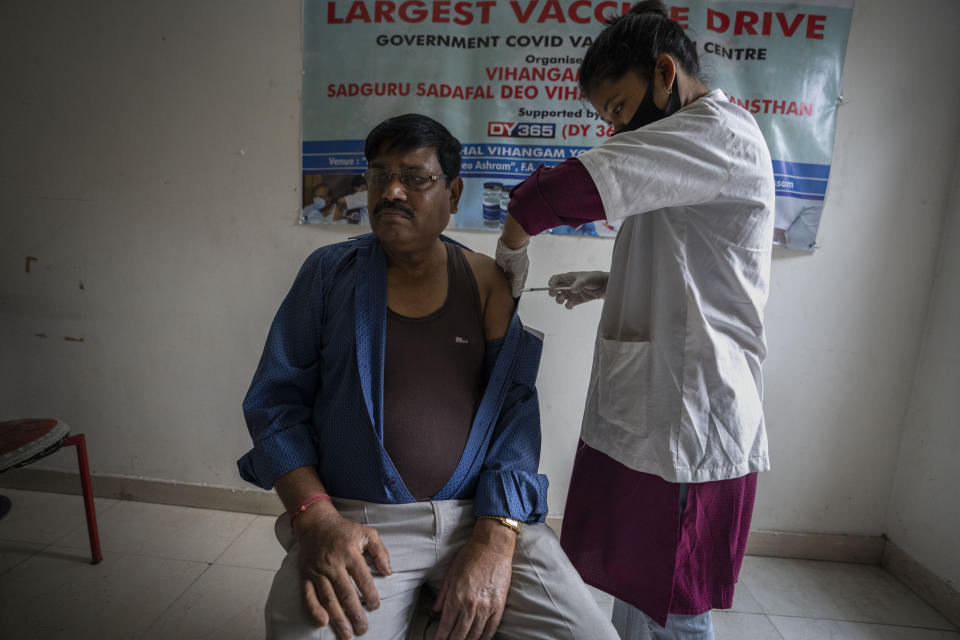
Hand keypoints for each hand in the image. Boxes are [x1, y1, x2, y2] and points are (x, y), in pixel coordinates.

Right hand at [294, 506, 391, 638]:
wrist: (315, 522)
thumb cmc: (344, 530)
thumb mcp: (367, 533)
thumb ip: (380, 551)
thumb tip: (388, 571)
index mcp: (350, 553)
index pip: (362, 578)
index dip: (370, 594)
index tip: (375, 606)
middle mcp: (333, 563)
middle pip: (345, 593)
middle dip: (355, 613)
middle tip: (362, 629)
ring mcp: (317, 570)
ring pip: (328, 598)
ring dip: (337, 618)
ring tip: (346, 633)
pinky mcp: (305, 574)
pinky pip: (308, 595)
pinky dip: (314, 609)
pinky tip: (323, 622)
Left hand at [433, 522, 514, 639]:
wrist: (493, 546)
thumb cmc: (470, 556)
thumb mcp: (450, 573)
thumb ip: (442, 595)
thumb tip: (435, 611)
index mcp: (456, 597)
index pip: (446, 625)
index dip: (441, 637)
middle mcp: (470, 605)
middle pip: (460, 634)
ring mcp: (486, 607)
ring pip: (475, 634)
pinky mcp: (499, 605)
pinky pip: (491, 628)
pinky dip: (485, 638)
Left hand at [495, 238, 528, 298]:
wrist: (511, 245)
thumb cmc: (518, 257)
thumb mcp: (519, 274)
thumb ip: (517, 285)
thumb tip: (516, 294)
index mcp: (522, 272)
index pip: (519, 284)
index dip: (516, 290)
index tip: (512, 297)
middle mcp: (516, 269)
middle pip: (512, 281)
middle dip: (509, 286)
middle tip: (505, 294)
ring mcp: (508, 266)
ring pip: (505, 277)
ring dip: (503, 281)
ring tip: (499, 289)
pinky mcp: (501, 263)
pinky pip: (499, 272)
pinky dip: (498, 276)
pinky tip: (495, 280)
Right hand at [548, 271, 607, 307]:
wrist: (603, 286)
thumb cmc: (594, 278)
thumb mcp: (587, 279)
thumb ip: (580, 283)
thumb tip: (572, 289)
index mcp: (568, 277)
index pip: (556, 279)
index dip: (552, 282)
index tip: (551, 286)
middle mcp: (567, 286)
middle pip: (554, 289)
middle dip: (552, 292)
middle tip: (554, 294)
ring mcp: (570, 294)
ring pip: (559, 298)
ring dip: (558, 300)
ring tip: (562, 299)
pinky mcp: (575, 301)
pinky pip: (568, 305)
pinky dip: (568, 305)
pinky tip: (571, 304)